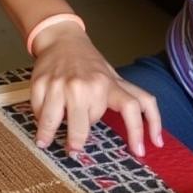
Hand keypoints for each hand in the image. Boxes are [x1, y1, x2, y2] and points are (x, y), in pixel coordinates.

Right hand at [30, 24, 162, 155]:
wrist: (62, 40)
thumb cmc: (90, 64)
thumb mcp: (113, 78)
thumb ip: (128, 102)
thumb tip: (154, 139)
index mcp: (108, 85)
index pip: (132, 107)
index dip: (139, 130)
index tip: (139, 152)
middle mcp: (86, 85)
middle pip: (81, 126)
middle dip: (76, 142)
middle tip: (73, 150)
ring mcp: (61, 85)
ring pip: (53, 121)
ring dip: (48, 135)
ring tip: (45, 143)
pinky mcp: (41, 83)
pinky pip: (38, 111)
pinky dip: (39, 119)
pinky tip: (41, 120)